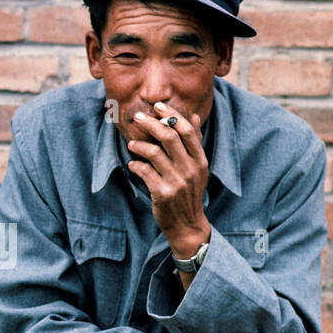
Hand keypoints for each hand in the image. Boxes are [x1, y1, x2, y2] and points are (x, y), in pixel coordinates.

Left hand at [126, 101, 209, 255]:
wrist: (187, 225)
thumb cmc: (189, 193)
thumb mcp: (198, 168)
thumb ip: (194, 143)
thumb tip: (192, 116)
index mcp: (200, 160)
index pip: (186, 130)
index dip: (171, 115)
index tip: (157, 106)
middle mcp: (190, 169)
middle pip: (169, 137)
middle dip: (151, 123)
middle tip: (137, 117)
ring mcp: (177, 182)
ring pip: (154, 153)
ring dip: (139, 145)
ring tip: (132, 144)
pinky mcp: (163, 194)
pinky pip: (145, 171)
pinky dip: (136, 165)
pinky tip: (133, 164)